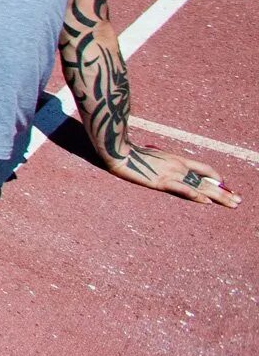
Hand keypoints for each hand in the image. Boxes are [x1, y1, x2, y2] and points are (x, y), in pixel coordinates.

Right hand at [110, 144, 240, 207]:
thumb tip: (161, 166)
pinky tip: (206, 201)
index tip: (225, 186)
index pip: (202, 168)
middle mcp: (177, 166)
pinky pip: (183, 189)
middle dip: (223, 191)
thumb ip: (159, 162)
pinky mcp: (161, 181)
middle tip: (238, 200)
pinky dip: (196, 195)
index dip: (215, 177)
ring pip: (200, 186)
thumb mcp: (148, 156)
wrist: (117, 152)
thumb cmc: (129, 153)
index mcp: (175, 159)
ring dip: (218, 196)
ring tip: (233, 203)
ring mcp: (170, 174)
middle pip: (206, 180)